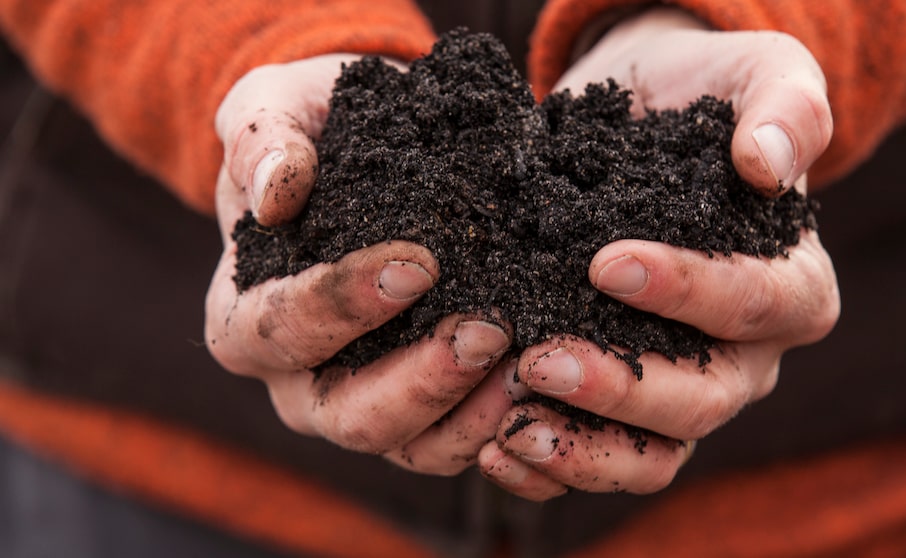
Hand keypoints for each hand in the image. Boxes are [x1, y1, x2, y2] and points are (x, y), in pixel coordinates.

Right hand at [205, 55, 512, 470]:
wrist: (369, 156)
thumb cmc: (316, 132)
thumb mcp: (276, 106)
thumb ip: (264, 138)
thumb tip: (276, 194)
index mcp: (243, 318)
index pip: (280, 328)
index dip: (344, 303)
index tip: (418, 264)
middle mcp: (296, 381)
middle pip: (345, 414)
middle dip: (420, 380)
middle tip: (487, 329)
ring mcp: (359, 405)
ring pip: (407, 445)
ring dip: (469, 413)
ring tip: (528, 363)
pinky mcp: (418, 413)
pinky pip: (452, 445)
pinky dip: (496, 425)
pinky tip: (539, 384)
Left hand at [479, 8, 839, 499]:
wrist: (640, 122)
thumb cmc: (701, 98)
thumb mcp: (757, 74)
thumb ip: (784, 108)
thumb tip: (766, 163)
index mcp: (792, 286)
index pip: (756, 304)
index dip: (687, 292)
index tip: (605, 263)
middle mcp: (746, 356)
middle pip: (703, 399)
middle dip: (621, 387)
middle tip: (539, 360)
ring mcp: (686, 390)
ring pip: (655, 455)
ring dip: (583, 451)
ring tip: (508, 431)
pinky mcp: (628, 406)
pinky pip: (604, 461)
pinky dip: (552, 468)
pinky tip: (495, 448)